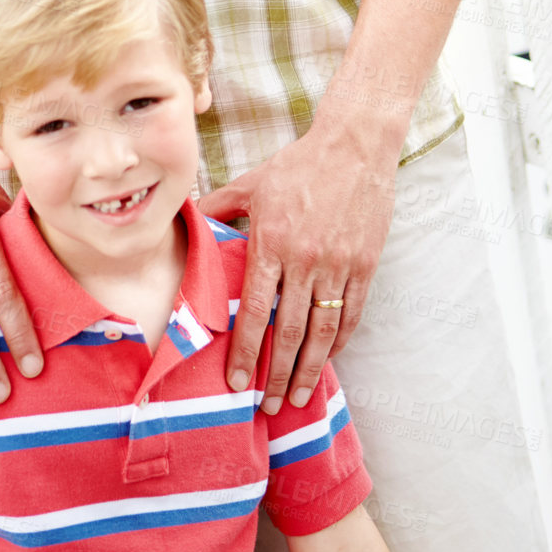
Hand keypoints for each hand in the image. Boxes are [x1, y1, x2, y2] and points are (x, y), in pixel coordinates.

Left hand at [199, 120, 394, 413]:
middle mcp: (305, 260)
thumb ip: (218, 207)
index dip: (245, 351)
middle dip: (277, 374)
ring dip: (310, 370)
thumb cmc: (299, 163)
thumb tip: (186, 221)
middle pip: (289, 332)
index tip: (237, 382)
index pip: (254, 310)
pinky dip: (339, 342)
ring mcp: (338, 265)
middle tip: (269, 405)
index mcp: (272, 242)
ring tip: (300, 397)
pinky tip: (328, 359)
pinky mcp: (365, 265)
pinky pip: (351, 314)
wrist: (354, 145)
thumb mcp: (252, 182)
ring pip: (322, 332)